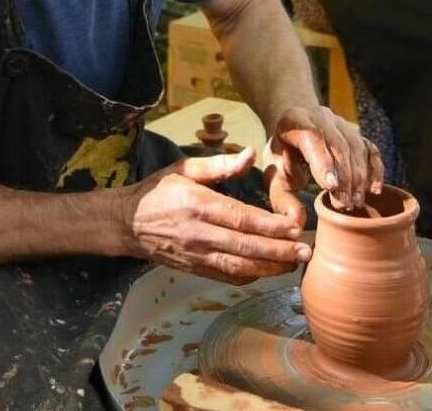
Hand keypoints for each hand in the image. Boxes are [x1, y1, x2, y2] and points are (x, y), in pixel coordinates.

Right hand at [120, 148, 309, 284]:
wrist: (126, 223)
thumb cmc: (158, 191)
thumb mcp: (184, 168)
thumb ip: (220, 164)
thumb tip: (252, 154)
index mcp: (199, 204)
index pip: (242, 219)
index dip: (271, 226)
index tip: (295, 228)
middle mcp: (199, 233)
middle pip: (246, 247)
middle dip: (279, 252)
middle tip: (306, 253)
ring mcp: (197, 255)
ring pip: (239, 267)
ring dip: (269, 269)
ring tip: (294, 266)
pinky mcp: (194, 269)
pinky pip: (226, 276)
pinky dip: (249, 277)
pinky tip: (267, 272)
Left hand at [266, 106, 383, 225]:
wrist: (294, 130)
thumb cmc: (283, 156)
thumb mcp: (275, 175)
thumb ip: (282, 199)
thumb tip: (296, 224)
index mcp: (295, 121)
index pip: (312, 138)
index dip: (323, 162)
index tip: (331, 187)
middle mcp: (322, 117)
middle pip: (339, 145)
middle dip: (344, 177)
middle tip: (344, 205)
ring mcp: (342, 123)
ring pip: (357, 147)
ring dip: (360, 177)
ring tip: (356, 203)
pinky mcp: (357, 133)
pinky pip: (371, 150)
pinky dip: (375, 170)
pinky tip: (374, 190)